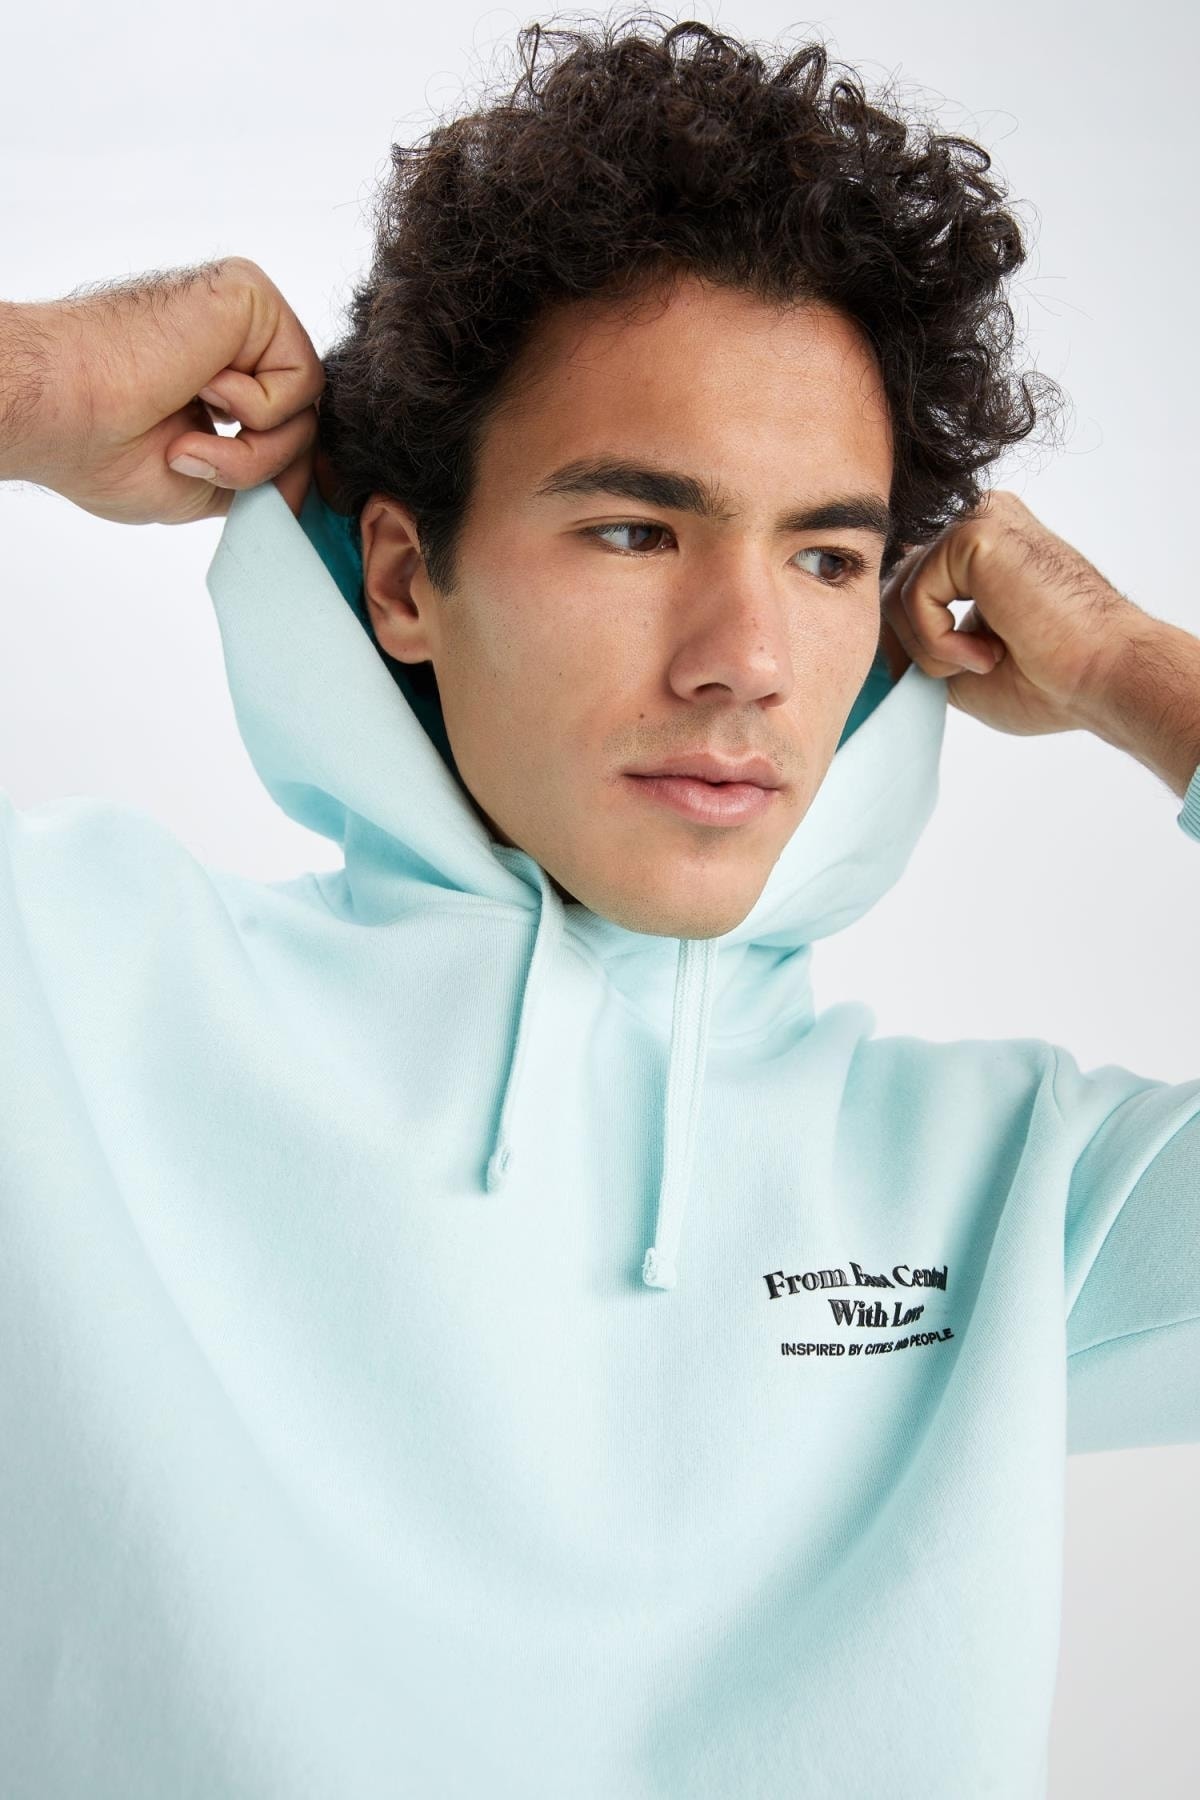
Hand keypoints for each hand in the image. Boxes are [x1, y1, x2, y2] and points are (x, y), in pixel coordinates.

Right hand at [8, 256, 323, 525]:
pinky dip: (257, 411)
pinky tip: (199, 389)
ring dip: (254, 452)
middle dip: (263, 470)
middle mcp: (236, 342)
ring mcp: (246, 317)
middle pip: (303, 424)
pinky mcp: (251, 298)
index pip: (284, 433)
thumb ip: (256, 480)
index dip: (275, 479)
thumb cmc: (98, 446)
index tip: (239, 500)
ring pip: (307, 409)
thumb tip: (302, 494)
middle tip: (187, 461)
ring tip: (185, 439)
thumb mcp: (197, 483)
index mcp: (221, 375)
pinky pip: (303, 379)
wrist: (54, 407)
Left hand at [878, 489, 1146, 735]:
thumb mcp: (961, 661)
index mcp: (980, 548)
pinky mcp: (974, 532)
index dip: (909, 639)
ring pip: (898, 594)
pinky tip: (987, 652)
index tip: (943, 674)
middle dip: (915, 647)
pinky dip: (939, 641)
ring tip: (989, 661)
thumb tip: (872, 641)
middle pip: (893, 587)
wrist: (1101, 677)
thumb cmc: (1049, 680)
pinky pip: (913, 595)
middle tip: (973, 670)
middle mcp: (977, 523)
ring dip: (931, 650)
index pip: (907, 585)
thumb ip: (919, 637)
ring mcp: (976, 521)